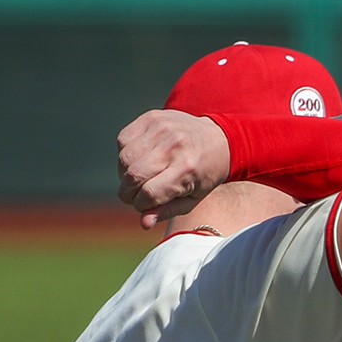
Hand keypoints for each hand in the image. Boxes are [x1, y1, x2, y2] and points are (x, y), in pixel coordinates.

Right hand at [116, 110, 231, 228]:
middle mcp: (173, 147)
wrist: (218, 139)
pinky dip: (124, 154)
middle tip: (134, 195)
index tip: (143, 205)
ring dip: (124, 174)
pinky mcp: (151, 117)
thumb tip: (143, 224)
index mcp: (186, 170)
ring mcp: (162, 129)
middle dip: (127, 192)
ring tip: (137, 177)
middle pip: (133, 176)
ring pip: (124, 159)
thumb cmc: (204, 174)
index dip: (140, 205)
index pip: (148, 194)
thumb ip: (167, 211)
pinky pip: (123, 140)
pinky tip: (137, 159)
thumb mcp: (192, 199)